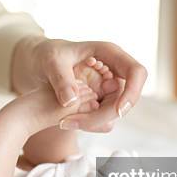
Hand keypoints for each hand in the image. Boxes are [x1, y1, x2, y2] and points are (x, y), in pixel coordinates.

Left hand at [12, 36, 146, 131]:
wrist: (39, 63)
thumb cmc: (46, 54)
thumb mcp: (51, 61)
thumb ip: (61, 79)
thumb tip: (71, 101)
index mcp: (109, 53)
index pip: (136, 72)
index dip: (132, 92)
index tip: (118, 111)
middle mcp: (114, 70)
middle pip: (127, 98)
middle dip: (106, 114)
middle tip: (74, 122)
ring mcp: (109, 86)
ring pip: (115, 111)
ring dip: (95, 122)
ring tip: (65, 121)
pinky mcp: (101, 99)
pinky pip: (103, 116)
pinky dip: (89, 123)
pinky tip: (68, 121)